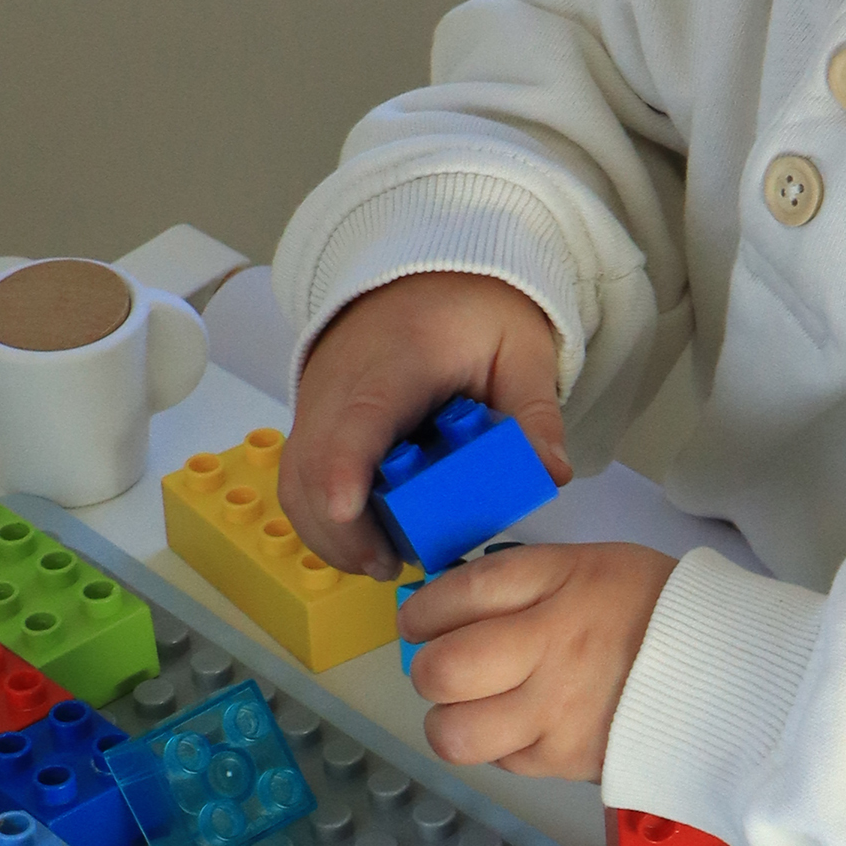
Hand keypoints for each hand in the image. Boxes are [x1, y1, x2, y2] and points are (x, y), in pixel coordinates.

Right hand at [280, 272, 570, 577]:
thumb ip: (534, 414)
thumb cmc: (474, 313)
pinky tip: (362, 540)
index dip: (344, 465)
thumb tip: (551, 473)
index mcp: (399, 359)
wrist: (427, 279)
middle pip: (314, 461)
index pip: (360, 416)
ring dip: (327, 531)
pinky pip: (297, 477)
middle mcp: (341, 381)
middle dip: (341, 527)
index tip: (345, 508)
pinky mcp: (311, 421)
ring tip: (381, 561)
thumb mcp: (522, 352)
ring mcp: (317, 401)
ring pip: (295, 478)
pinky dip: (320, 517)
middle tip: (390, 565)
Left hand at [399, 542, 676, 779]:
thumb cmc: (650, 607)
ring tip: (474, 707)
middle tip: (448, 668)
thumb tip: (442, 608)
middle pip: (442, 671)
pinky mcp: (567, 761)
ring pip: (455, 734)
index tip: (420, 622)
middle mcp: (552, 647)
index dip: (421, 612)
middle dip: (429, 669)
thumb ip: (517, 581)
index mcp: (558, 582)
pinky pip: (500, 761)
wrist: (727, 671)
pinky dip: (501, 745)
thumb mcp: (586, 565)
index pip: (456, 596)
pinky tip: (526, 724)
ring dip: (451, 720)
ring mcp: (558, 712)